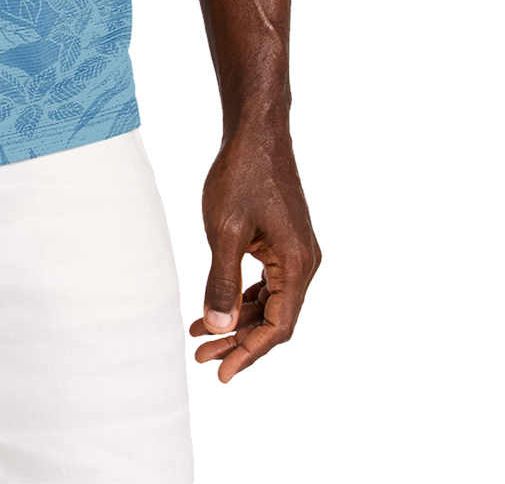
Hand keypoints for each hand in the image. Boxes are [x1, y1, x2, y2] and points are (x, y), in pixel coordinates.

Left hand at [191, 122, 319, 381]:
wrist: (256, 131)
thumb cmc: (241, 175)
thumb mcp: (225, 231)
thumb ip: (221, 281)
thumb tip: (218, 329)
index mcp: (298, 265)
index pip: (277, 326)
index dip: (249, 352)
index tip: (221, 372)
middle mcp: (304, 262)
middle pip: (274, 318)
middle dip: (238, 340)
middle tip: (202, 356)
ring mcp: (295, 251)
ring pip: (268, 300)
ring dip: (237, 319)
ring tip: (200, 334)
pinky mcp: (283, 240)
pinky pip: (266, 281)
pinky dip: (242, 296)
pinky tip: (216, 305)